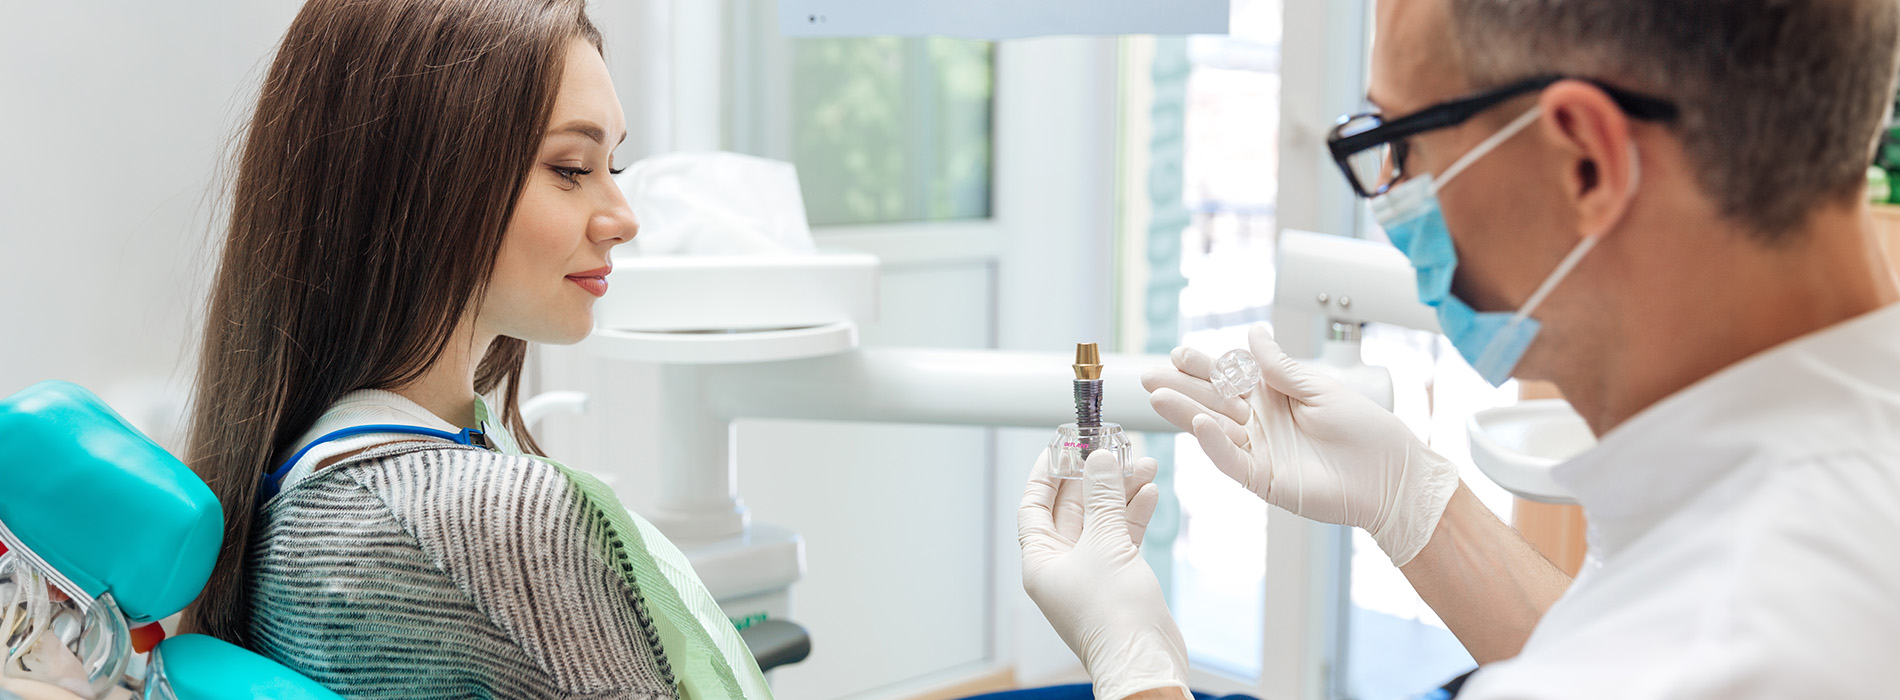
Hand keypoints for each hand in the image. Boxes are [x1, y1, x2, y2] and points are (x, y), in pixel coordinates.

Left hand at [1019, 448, 1189, 699]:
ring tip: (1142, 465)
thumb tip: (1099, 460)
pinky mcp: (1118, 580)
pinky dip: (1133, 515)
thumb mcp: (1105, 544)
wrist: (1145, 660)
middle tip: (1112, 448)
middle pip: (1072, 509)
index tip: (1062, 445)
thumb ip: (1103, 498)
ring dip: (1120, 493)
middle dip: (1094, 478)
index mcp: (1040, 561)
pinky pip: (1121, 538)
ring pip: (1101, 521)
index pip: (1034, 506)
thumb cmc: (1113, 615)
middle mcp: (1061, 566)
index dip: (1048, 473)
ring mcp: (1090, 574)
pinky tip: (1149, 493)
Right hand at [1141, 324, 1458, 565]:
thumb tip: (1252, 334)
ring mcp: (1260, 452)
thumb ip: (1280, 367)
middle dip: (1180, 388)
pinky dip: (1215, 443)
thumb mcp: (1320, 388)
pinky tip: (1201, 424)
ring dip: (1186, 413)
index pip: (1229, 378)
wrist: (1390, 475)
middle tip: (1148, 375)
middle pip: (1212, 402)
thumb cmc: (1365, 430)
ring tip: (1158, 395)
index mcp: (1274, 397)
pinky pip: (1233, 460)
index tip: (1178, 353)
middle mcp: (1261, 424)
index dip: (1204, 366)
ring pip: (1214, 430)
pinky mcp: (1264, 480)